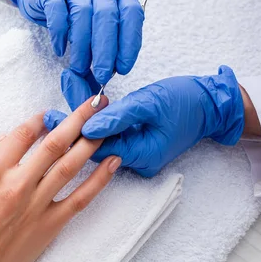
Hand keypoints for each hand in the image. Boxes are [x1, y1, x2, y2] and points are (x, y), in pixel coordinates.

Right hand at [0, 97, 121, 261]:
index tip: (49, 112)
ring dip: (91, 142)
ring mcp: (35, 205)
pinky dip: (98, 180)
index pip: (23, 134)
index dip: (39, 118)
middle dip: (78, 118)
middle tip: (96, 102)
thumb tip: (2, 140)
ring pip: (70, 165)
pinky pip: (79, 199)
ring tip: (109, 124)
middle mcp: (16, 184)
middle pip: (54, 143)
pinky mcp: (49, 225)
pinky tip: (113, 163)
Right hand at [7, 0, 143, 90]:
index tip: (123, 67)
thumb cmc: (77, 8)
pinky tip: (60, 50)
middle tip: (101, 75)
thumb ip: (110, 37)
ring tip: (80, 67)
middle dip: (105, 50)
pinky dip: (59, 35)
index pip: (131, 14)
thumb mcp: (100, 17)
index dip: (129, 42)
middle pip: (106, 16)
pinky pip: (57, 13)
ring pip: (82, 15)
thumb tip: (113, 68)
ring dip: (82, 47)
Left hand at [44, 66, 244, 177]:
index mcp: (141, 155)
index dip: (70, 133)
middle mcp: (136, 160)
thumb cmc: (185, 101)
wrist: (213, 105)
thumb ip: (117, 116)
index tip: (49, 118)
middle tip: (47, 112)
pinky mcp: (136, 144)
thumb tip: (85, 125)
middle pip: (94, 145)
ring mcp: (136, 154)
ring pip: (101, 138)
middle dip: (71, 126)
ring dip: (82, 121)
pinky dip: (97, 120)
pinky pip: (111, 134)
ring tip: (60, 106)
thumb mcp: (150, 103)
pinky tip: (81, 106)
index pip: (96, 147)